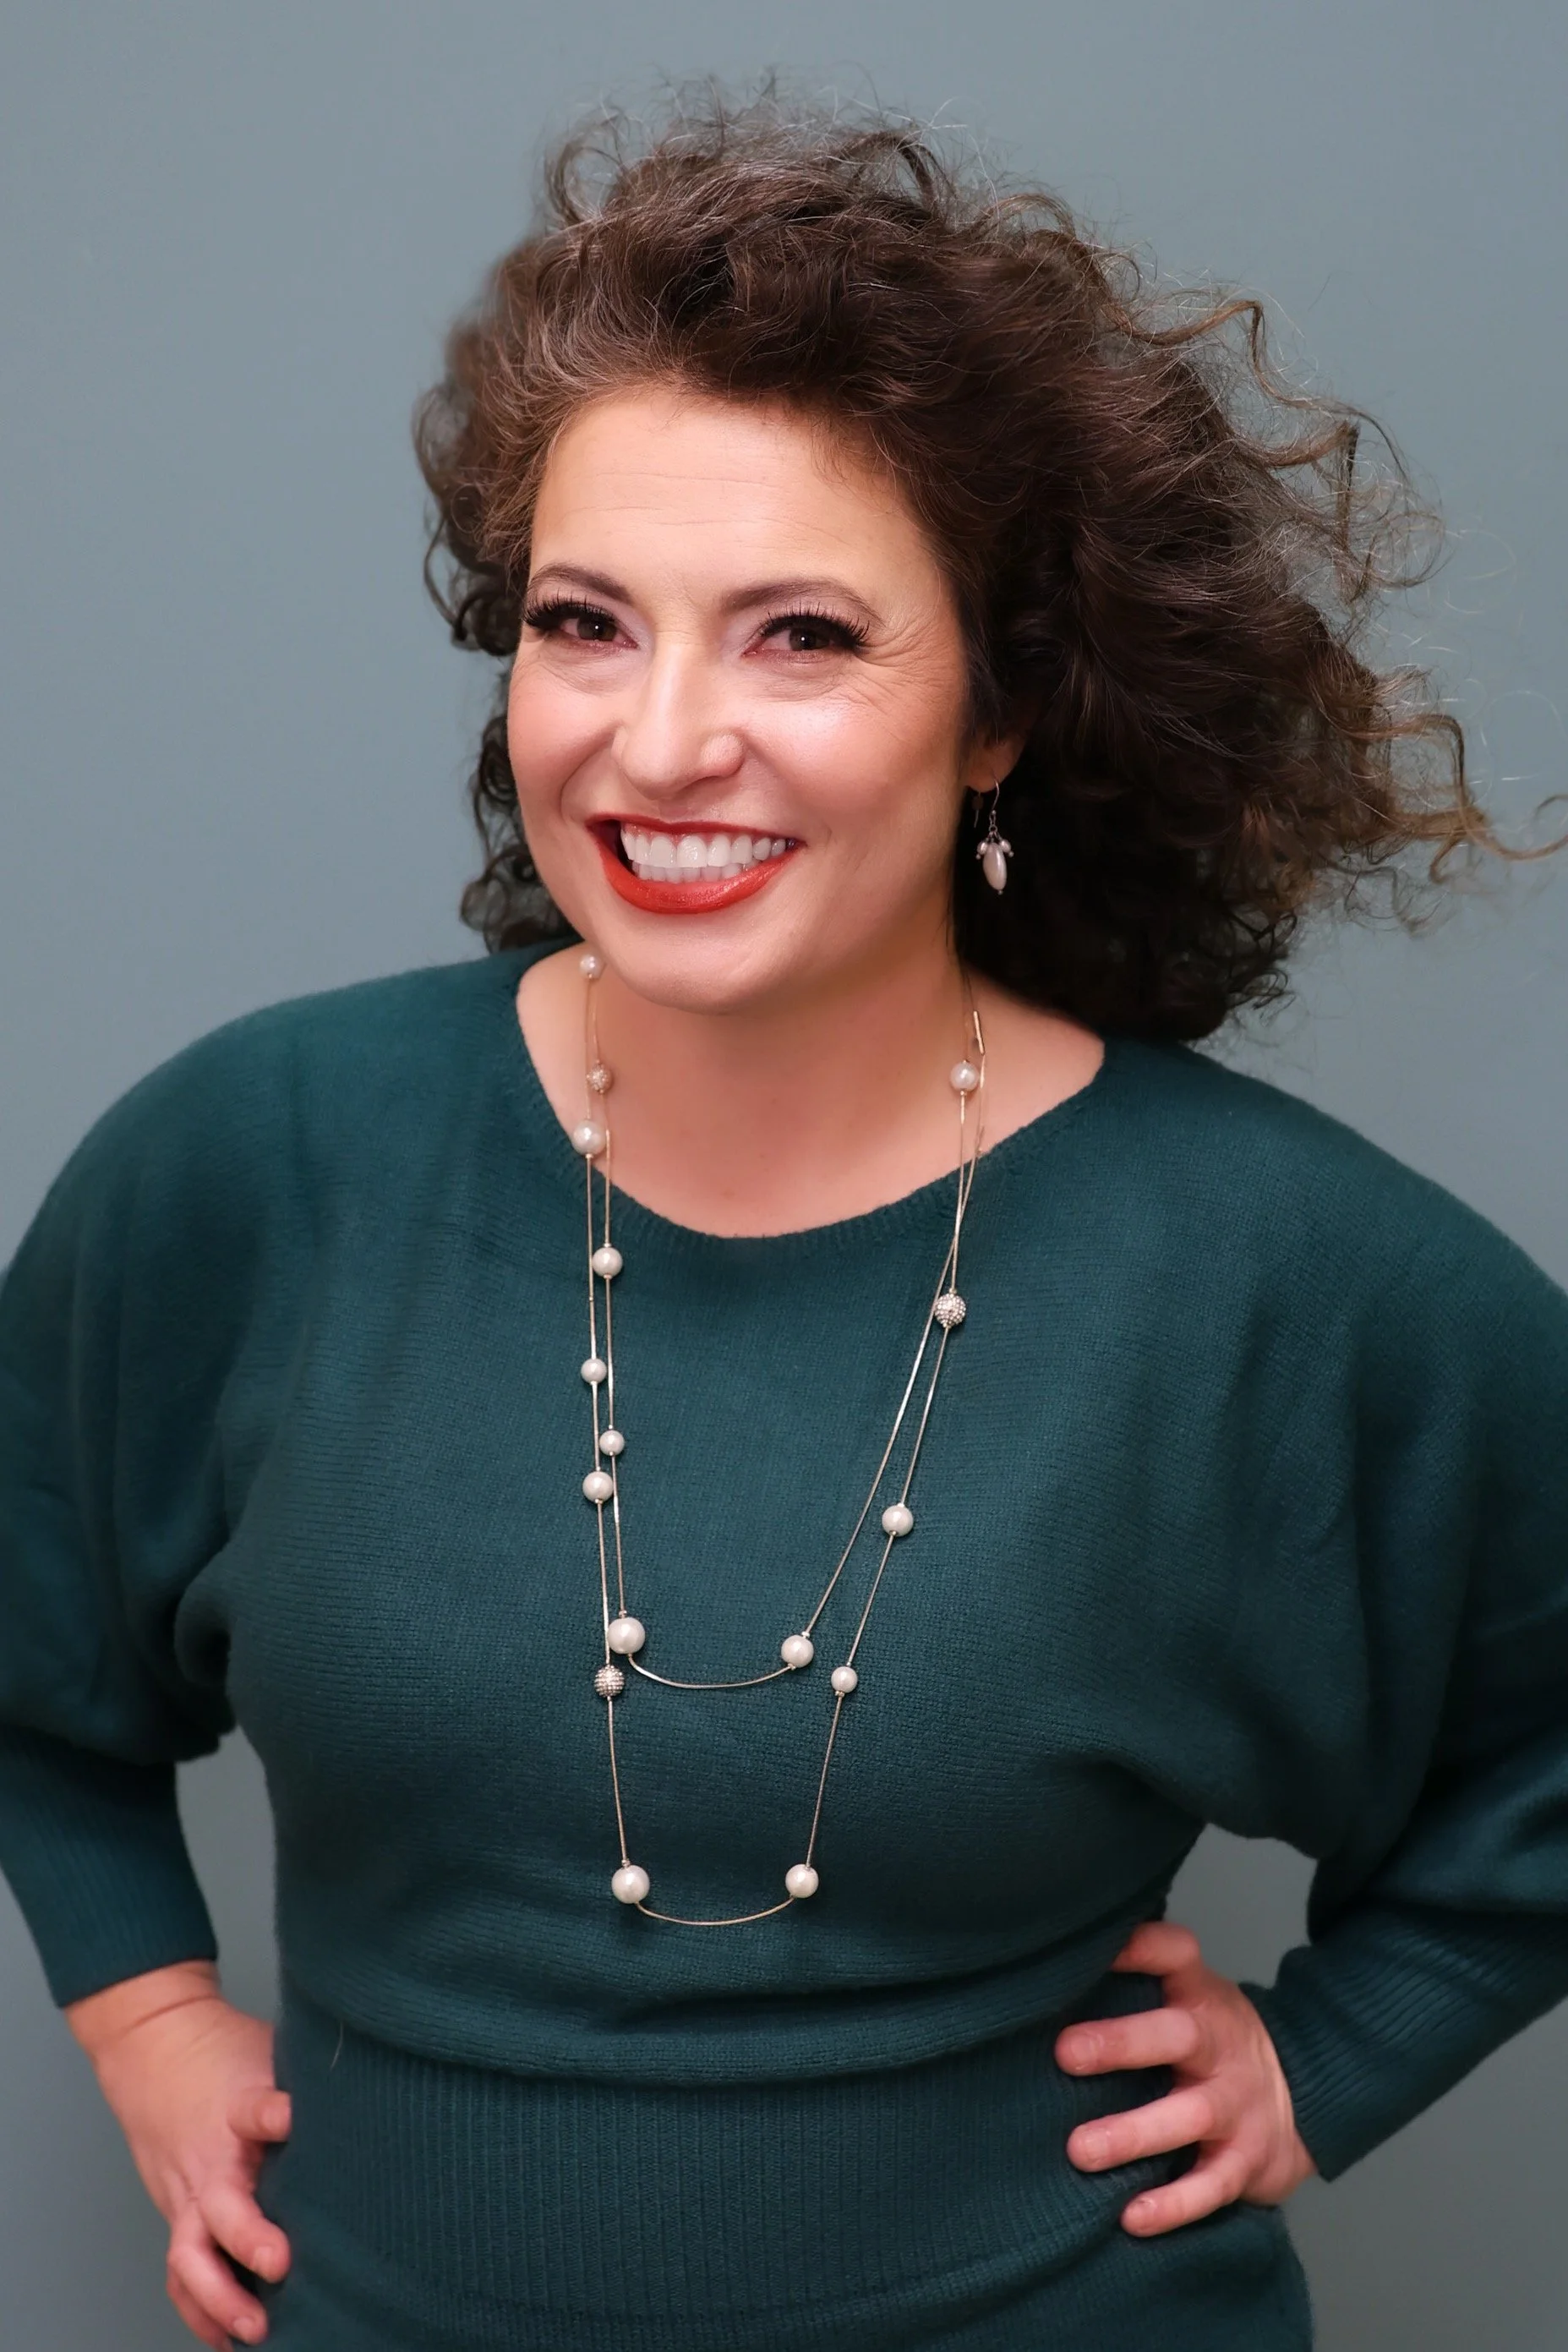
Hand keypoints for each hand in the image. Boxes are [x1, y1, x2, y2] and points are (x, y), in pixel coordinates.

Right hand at [66, 1960, 290, 2346]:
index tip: (293, 2121)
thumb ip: (307, 2079)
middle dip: (248, 2239)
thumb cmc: (222, 2053)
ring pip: (189, 2255)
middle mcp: (209, 2162)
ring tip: (255, 2329)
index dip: (276, 2115)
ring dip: (220, 2296)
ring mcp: (186, 2195)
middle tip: (281, 2263)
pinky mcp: (177, 2215)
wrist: (153, 2049)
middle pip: (220, 2206)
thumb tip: (373, 2088)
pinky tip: (225, 2338)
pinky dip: (199, 2308)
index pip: (257, 2110)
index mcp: (238, 2111)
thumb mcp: (268, 2048)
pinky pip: (180, 2270)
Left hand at [1055, 1919, 1314, 2235]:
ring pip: (1187, 2117)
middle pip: (1176, 2036)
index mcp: (1200, 1996)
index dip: (1141, 1946)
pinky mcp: (1246, 2162)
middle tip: (1065, 2053)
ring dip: (1132, 2134)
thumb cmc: (1216, 2042)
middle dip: (1121, 2043)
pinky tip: (1131, 2216)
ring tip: (1080, 2150)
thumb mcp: (1191, 1999)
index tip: (1098, 1948)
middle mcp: (1219, 2046)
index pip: (1176, 1955)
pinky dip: (1173, 2204)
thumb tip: (1049, 1975)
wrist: (1308, 2095)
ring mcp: (1235, 2106)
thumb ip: (1139, 1987)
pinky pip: (1210, 2186)